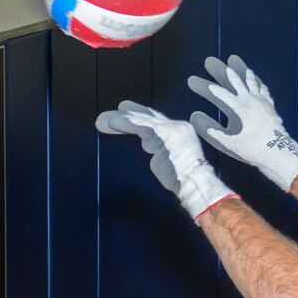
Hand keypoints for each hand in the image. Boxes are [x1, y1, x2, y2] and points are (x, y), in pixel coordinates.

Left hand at [97, 101, 235, 218]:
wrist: (196, 185)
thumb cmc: (184, 180)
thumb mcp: (169, 160)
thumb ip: (158, 150)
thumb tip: (147, 145)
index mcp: (180, 131)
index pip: (156, 120)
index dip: (138, 115)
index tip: (122, 113)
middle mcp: (177, 127)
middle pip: (147, 117)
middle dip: (125, 115)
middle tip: (106, 116)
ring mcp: (172, 130)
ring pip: (142, 120)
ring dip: (120, 120)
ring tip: (102, 121)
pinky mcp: (166, 137)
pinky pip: (143, 128)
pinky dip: (127, 124)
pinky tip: (114, 123)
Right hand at [187, 54, 297, 191]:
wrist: (277, 151)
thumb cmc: (251, 148)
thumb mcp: (227, 143)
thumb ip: (211, 130)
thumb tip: (195, 116)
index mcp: (238, 107)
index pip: (219, 94)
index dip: (206, 87)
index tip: (193, 81)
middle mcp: (249, 99)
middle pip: (234, 81)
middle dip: (221, 71)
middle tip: (210, 61)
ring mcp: (261, 101)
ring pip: (250, 81)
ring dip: (242, 71)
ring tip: (236, 62)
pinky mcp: (269, 105)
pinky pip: (262, 89)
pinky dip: (257, 83)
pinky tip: (257, 81)